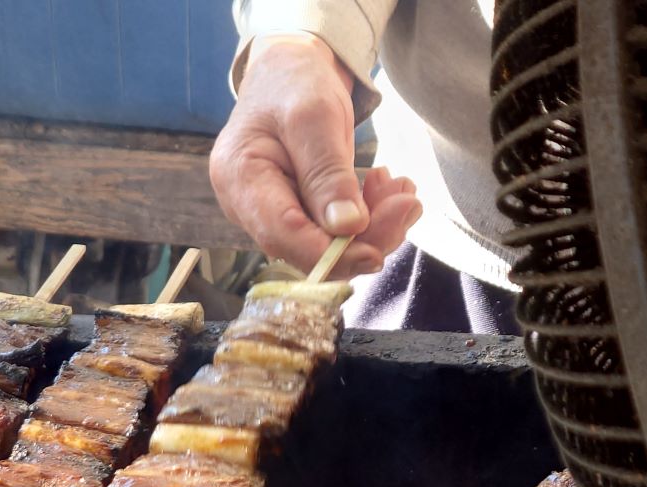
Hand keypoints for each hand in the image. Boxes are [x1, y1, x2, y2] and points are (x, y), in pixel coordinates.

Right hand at [210, 33, 421, 278]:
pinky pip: (333, 232)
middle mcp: (247, 205)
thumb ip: (327, 173)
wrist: (290, 72)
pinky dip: (369, 217)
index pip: (281, 234)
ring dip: (374, 225)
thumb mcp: (314, 116)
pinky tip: (387, 190)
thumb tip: (347, 227)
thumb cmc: (295, 84)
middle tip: (407, 204)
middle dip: (363, 236)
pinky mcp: (296, 214)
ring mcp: (271, 213)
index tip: (375, 253)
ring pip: (326, 245)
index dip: (328, 254)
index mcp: (240, 178)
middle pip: (306, 247)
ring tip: (401, 190)